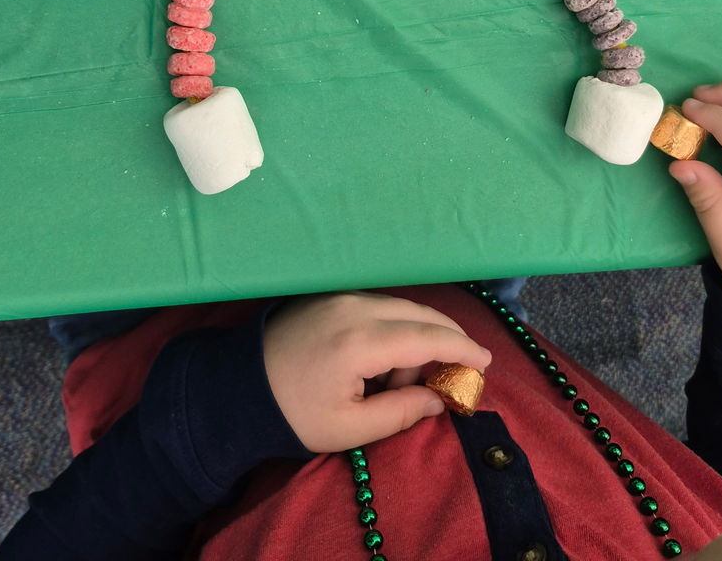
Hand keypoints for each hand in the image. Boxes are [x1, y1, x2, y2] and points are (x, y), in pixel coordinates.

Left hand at [262, 291, 491, 452]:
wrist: (234, 387)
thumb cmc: (291, 413)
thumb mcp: (348, 428)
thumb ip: (401, 412)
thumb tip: (438, 399)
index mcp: (361, 340)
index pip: (428, 337)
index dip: (462, 349)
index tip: (487, 362)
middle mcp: (355, 307)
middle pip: (419, 313)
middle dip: (446, 340)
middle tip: (460, 370)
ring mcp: (341, 295)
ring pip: (400, 307)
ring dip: (416, 337)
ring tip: (400, 382)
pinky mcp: (330, 295)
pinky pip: (378, 305)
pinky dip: (394, 327)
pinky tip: (383, 361)